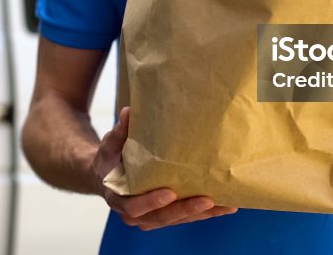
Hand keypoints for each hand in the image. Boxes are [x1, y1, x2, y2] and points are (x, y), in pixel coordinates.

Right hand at [91, 107, 237, 229]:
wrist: (107, 175)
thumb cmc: (110, 158)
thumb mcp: (111, 144)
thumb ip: (120, 131)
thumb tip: (128, 112)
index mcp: (119, 197)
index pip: (134, 206)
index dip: (151, 201)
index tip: (170, 193)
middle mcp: (134, 213)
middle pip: (161, 217)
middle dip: (185, 210)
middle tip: (207, 200)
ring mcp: (151, 217)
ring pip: (177, 219)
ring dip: (201, 214)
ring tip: (225, 206)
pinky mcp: (165, 216)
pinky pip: (185, 217)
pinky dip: (205, 213)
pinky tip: (225, 207)